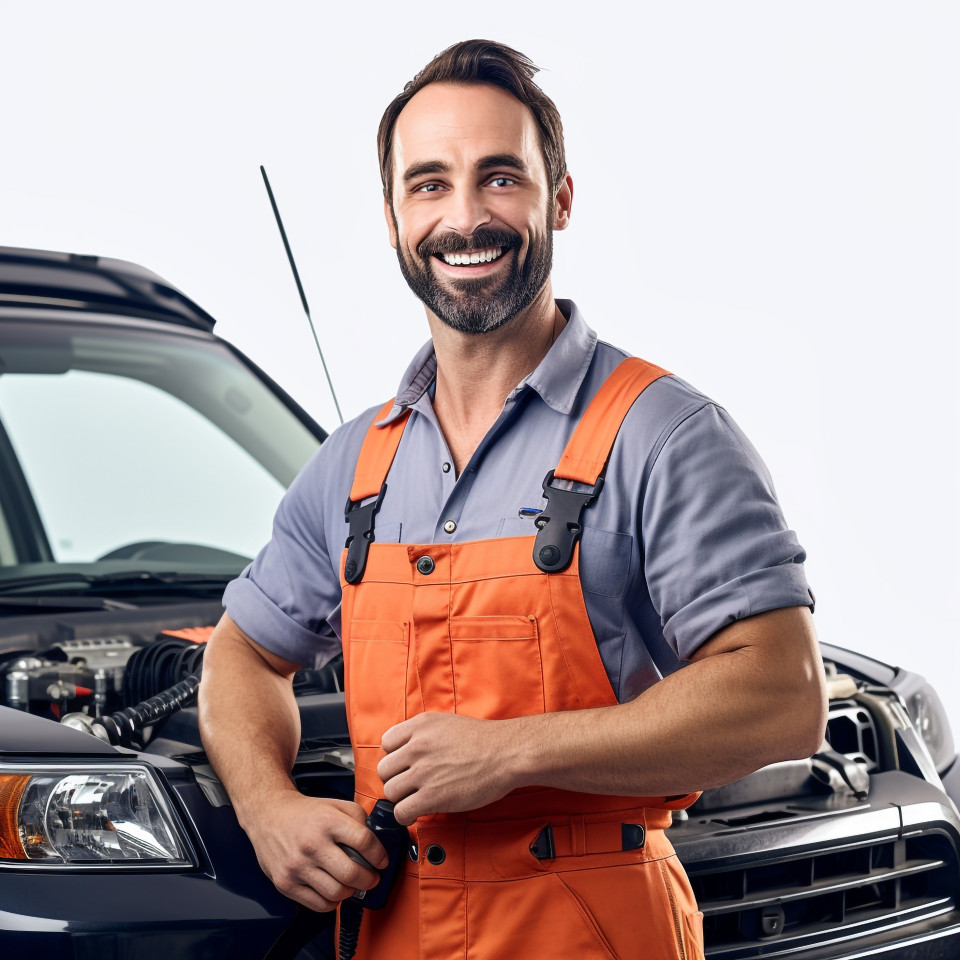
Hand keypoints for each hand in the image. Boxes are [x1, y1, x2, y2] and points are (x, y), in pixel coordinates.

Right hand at [242, 792, 387, 911]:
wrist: (268, 815)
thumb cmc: (304, 812)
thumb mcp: (335, 804)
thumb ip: (358, 817)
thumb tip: (375, 842)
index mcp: (328, 822)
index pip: (364, 841)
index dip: (379, 855)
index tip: (382, 861)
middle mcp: (312, 844)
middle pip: (352, 873)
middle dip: (369, 879)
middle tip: (371, 878)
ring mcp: (297, 866)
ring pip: (336, 893)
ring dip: (350, 892)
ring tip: (351, 884)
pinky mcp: (285, 883)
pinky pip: (318, 904)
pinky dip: (332, 902)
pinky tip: (333, 890)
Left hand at [378, 712, 515, 825]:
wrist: (507, 753)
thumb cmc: (483, 740)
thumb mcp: (447, 723)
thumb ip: (423, 734)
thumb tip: (406, 750)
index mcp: (421, 726)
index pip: (386, 742)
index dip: (395, 756)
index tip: (405, 765)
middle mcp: (417, 746)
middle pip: (385, 769)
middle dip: (396, 778)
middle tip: (411, 784)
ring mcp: (423, 772)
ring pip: (390, 791)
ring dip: (401, 798)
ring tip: (416, 798)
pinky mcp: (432, 796)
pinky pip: (401, 811)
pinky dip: (406, 815)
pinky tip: (417, 811)